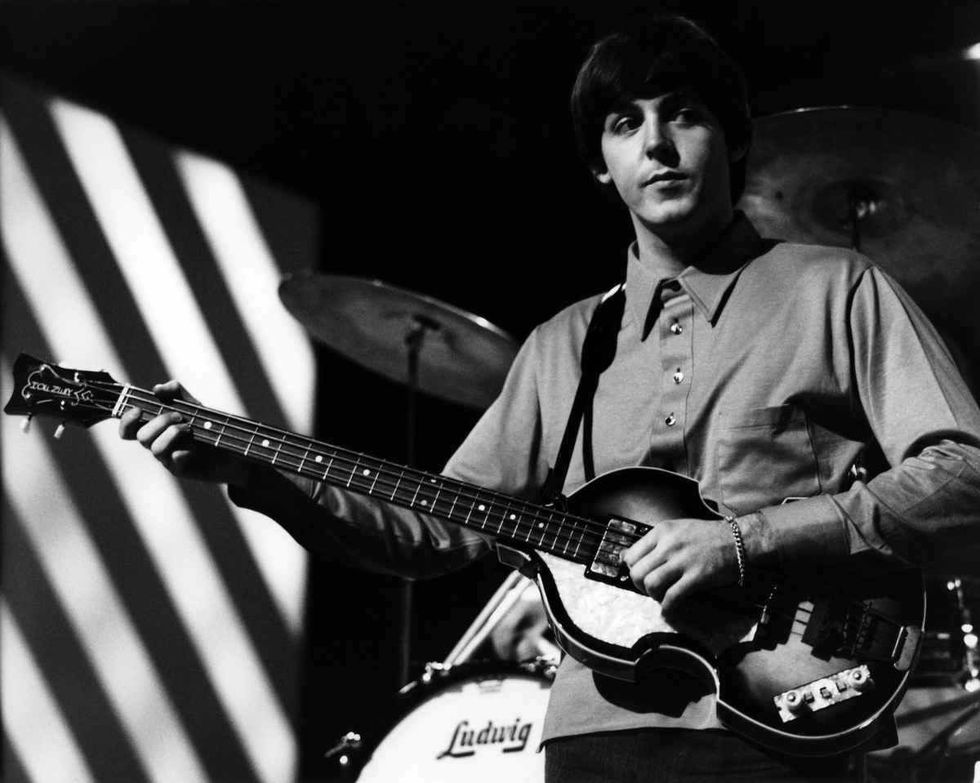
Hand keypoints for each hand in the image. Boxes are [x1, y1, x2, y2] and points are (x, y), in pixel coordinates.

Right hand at [118, 380, 249, 486]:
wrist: (230, 447)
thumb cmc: (207, 426)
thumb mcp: (193, 405)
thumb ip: (176, 392)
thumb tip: (157, 389)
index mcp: (154, 429)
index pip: (128, 429)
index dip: (126, 420)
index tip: (138, 410)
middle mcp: (157, 443)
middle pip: (141, 436)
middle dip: (159, 421)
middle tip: (179, 416)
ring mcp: (167, 458)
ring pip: (155, 448)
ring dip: (171, 433)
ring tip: (189, 427)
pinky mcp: (180, 469)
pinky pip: (173, 460)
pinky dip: (181, 451)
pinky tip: (193, 446)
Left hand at [621, 518, 735, 617]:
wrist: (739, 540)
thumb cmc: (707, 536)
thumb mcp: (676, 529)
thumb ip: (654, 542)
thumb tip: (626, 557)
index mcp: (661, 531)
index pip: (631, 555)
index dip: (632, 569)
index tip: (640, 575)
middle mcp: (669, 545)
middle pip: (637, 572)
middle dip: (639, 585)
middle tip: (648, 588)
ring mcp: (682, 561)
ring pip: (651, 584)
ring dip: (652, 595)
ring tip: (660, 596)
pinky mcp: (696, 576)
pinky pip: (672, 596)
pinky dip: (667, 606)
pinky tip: (669, 608)